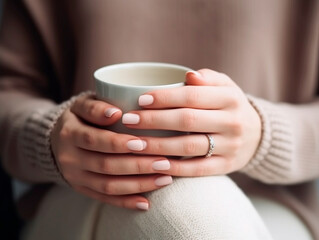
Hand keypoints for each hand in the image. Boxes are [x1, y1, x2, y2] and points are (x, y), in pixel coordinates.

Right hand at [50, 94, 172, 209]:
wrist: (57, 139)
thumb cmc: (80, 117)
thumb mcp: (82, 104)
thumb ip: (96, 107)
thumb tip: (117, 112)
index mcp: (69, 133)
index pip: (94, 139)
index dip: (118, 143)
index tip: (143, 142)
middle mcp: (69, 158)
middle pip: (105, 165)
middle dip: (137, 165)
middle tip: (164, 162)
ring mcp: (75, 177)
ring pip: (108, 185)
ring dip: (138, 184)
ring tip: (164, 179)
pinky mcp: (82, 189)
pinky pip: (105, 199)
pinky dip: (126, 202)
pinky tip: (146, 202)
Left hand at [122, 69, 261, 175]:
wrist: (257, 135)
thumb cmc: (229, 106)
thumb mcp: (225, 86)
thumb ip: (207, 79)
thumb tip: (188, 75)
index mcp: (230, 98)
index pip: (192, 96)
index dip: (164, 97)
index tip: (140, 100)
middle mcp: (232, 122)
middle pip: (187, 121)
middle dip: (154, 120)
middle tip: (128, 121)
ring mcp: (230, 147)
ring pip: (188, 147)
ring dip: (157, 146)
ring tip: (132, 143)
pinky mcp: (226, 167)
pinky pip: (197, 169)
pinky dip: (174, 168)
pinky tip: (153, 164)